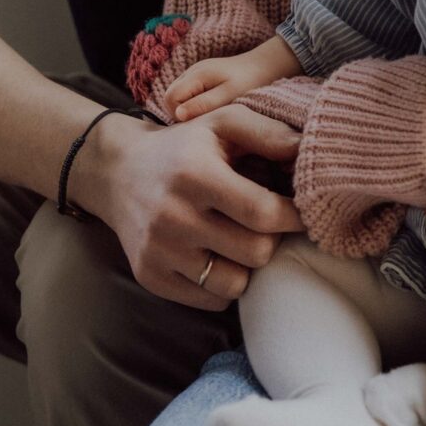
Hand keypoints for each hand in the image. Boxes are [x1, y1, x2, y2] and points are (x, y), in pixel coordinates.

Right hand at [79, 104, 302, 311]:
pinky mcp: (150, 277)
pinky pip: (210, 300)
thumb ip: (268, 134)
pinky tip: (214, 254)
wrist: (117, 172)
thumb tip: (307, 151)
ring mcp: (159, 252)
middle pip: (255, 252)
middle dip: (271, 239)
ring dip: (246, 265)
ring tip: (238, 240)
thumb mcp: (221, 124)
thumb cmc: (183, 147)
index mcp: (194, 175)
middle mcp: (173, 217)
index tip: (302, 212)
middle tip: (265, 224)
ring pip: (235, 283)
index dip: (293, 216)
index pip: (262, 212)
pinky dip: (222, 282)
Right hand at [169, 36, 298, 120]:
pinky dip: (194, 103)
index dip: (179, 114)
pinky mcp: (200, 77)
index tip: (200, 121)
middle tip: (205, 119)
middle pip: (169, 96)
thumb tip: (178, 115)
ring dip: (188, 108)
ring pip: (177, 96)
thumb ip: (204, 104)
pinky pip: (187, 93)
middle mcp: (191, 71)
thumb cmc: (251, 82)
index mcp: (197, 75)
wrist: (265, 66)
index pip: (170, 98)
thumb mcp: (229, 96)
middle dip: (182, 112)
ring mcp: (194, 73)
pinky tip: (211, 106)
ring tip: (210, 113)